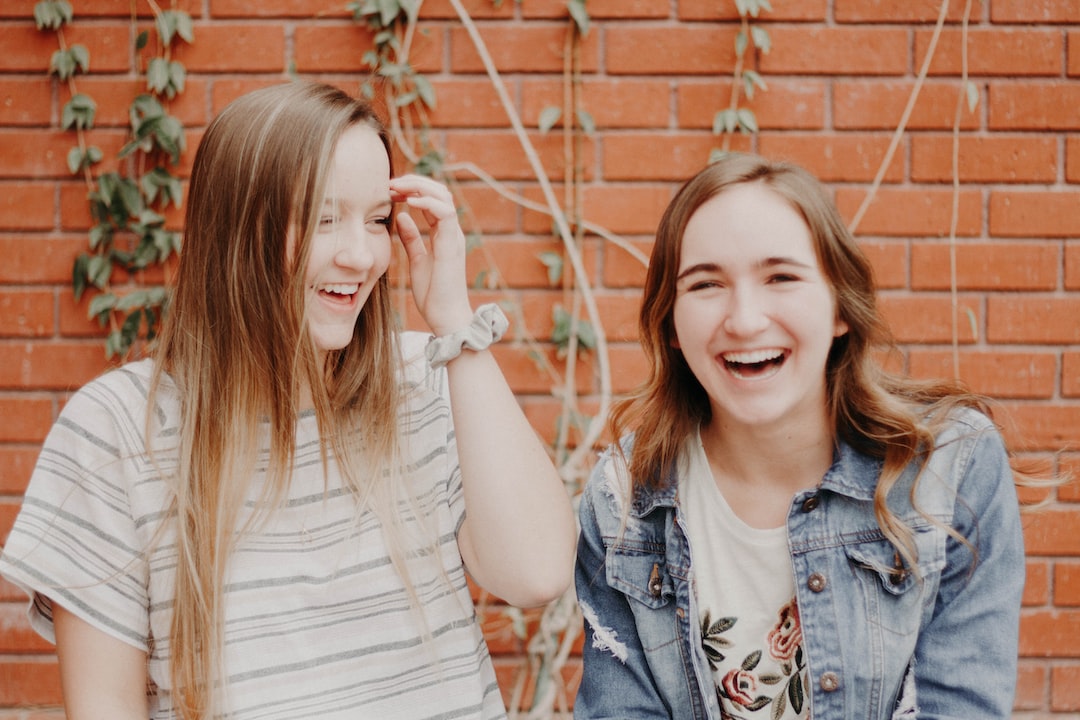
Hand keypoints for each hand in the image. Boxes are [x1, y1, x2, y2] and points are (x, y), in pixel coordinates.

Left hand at [390, 174, 473, 334]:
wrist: (445, 317)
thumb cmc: (433, 294)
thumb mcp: (417, 260)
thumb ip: (411, 238)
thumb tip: (400, 216)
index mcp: (443, 234)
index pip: (431, 200)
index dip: (411, 190)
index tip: (389, 190)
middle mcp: (451, 231)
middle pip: (439, 192)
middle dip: (414, 183)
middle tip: (390, 183)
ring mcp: (453, 237)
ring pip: (443, 197)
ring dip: (419, 187)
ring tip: (397, 187)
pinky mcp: (451, 245)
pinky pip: (444, 214)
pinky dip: (427, 203)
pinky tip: (409, 202)